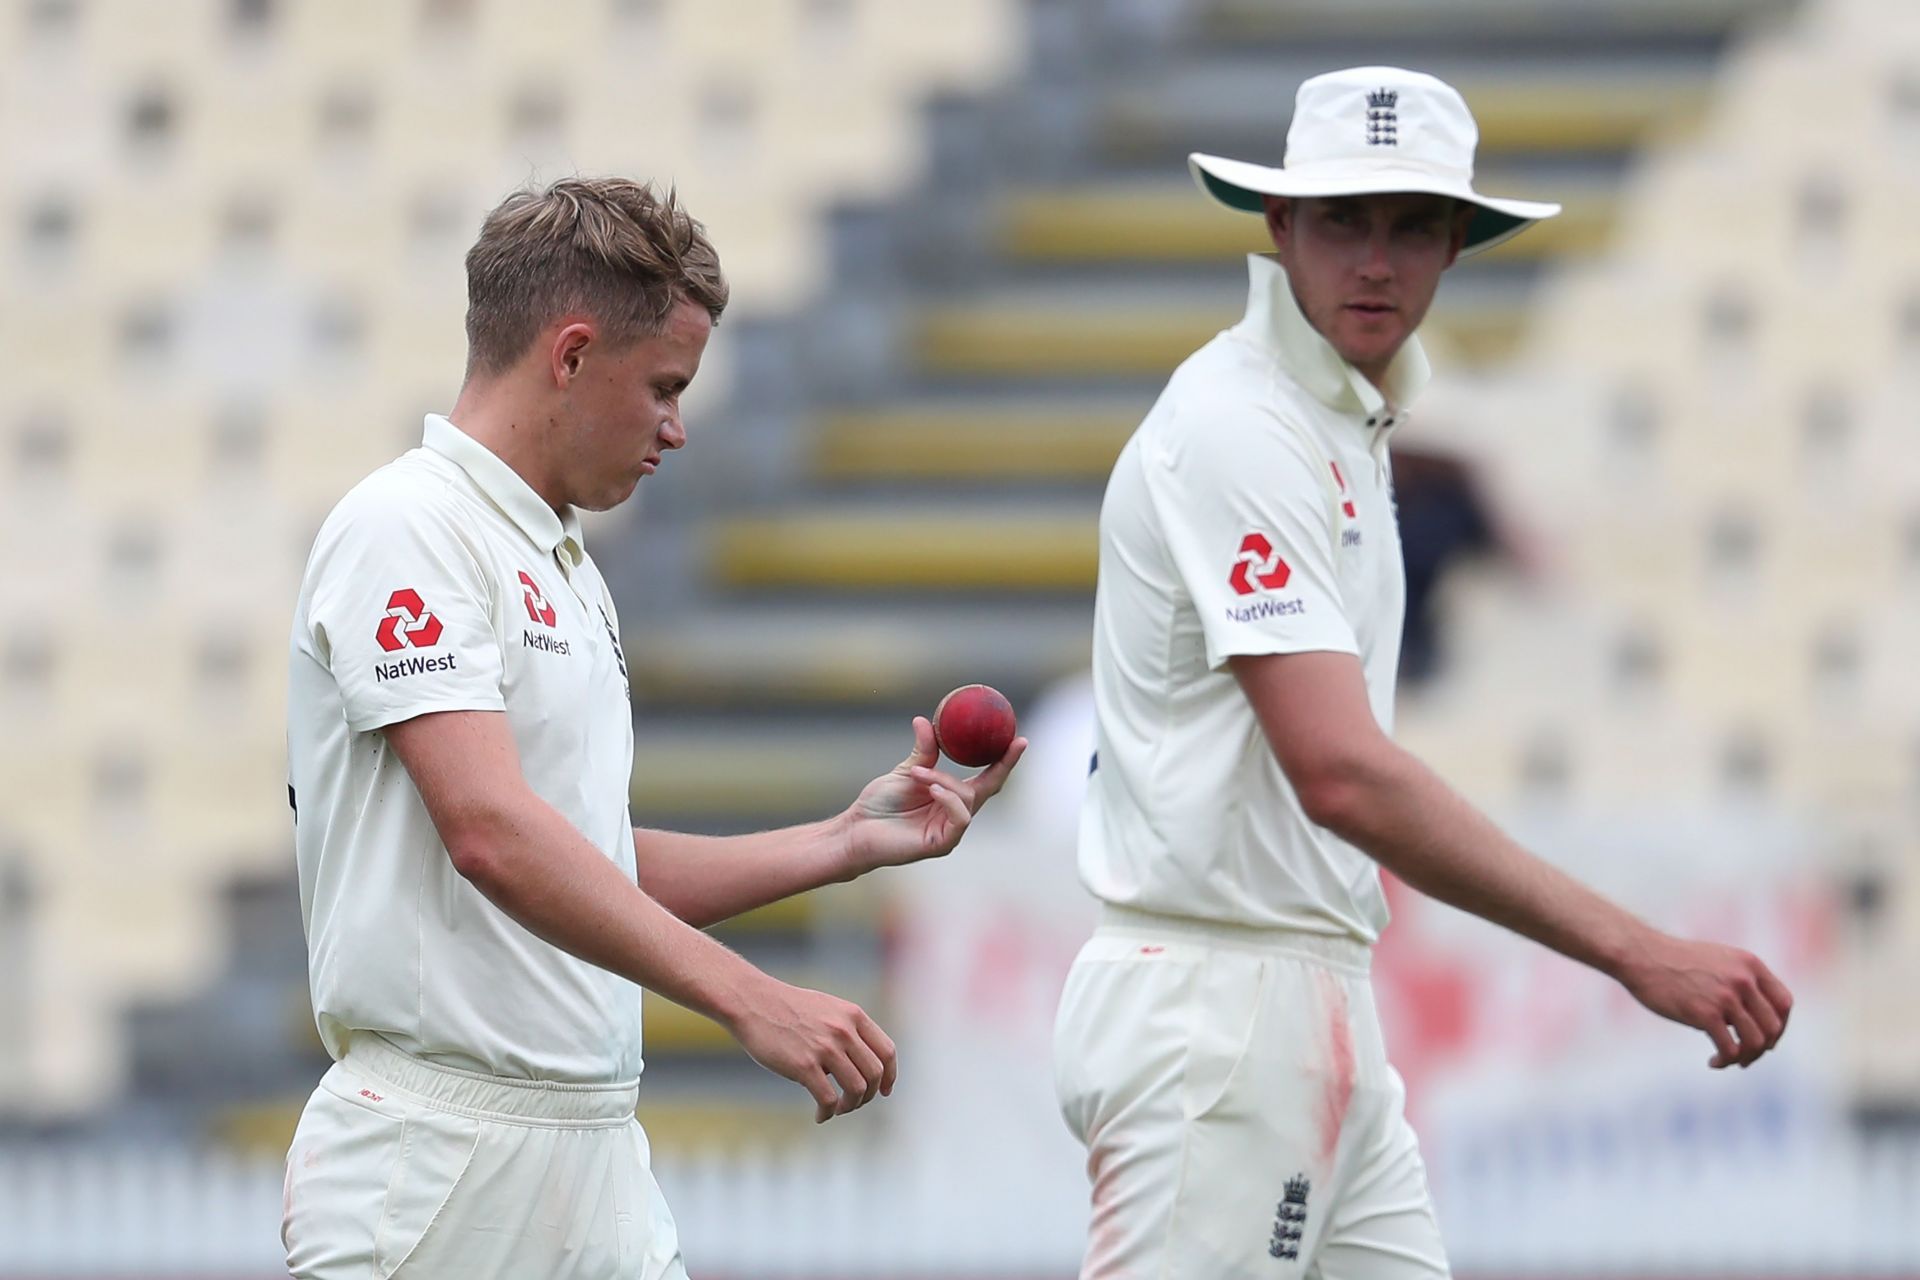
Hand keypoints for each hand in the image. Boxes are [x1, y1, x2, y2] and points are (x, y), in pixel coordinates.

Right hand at [724, 974, 897, 1122]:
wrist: (752, 1002)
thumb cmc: (787, 1008)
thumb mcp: (827, 1008)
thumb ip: (847, 1029)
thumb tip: (860, 1061)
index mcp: (853, 1016)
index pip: (887, 1051)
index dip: (890, 1075)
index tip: (885, 1090)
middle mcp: (844, 1031)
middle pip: (875, 1074)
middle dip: (869, 1095)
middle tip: (853, 1103)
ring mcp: (825, 1048)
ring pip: (857, 1089)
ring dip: (850, 1106)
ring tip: (837, 1109)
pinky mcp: (804, 1066)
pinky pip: (828, 1099)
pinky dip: (828, 1113)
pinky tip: (820, 1116)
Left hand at [841, 715, 1026, 873]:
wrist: (856, 828)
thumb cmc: (879, 804)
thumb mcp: (906, 772)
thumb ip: (923, 752)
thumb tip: (923, 720)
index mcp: (950, 797)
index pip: (985, 778)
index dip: (1004, 760)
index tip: (1019, 738)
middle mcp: (955, 813)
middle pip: (988, 787)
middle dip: (1004, 765)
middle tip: (1015, 742)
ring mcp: (951, 830)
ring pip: (967, 798)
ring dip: (944, 781)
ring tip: (918, 775)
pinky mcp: (942, 843)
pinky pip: (960, 818)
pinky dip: (949, 799)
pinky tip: (933, 789)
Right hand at [1618, 935, 1792, 1068]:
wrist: (1640, 955)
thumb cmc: (1674, 960)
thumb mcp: (1717, 960)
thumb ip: (1740, 980)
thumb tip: (1754, 1017)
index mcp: (1750, 964)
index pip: (1784, 1004)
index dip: (1779, 1027)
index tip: (1764, 1039)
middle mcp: (1743, 980)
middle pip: (1772, 1027)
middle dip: (1762, 1048)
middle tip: (1745, 1056)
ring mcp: (1726, 997)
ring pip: (1755, 1042)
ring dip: (1745, 1058)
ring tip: (1728, 1060)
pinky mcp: (1705, 1013)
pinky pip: (1730, 1049)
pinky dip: (1726, 1061)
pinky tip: (1713, 1061)